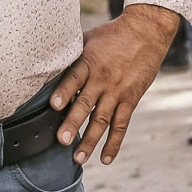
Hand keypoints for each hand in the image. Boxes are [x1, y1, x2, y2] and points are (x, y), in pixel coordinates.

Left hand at [50, 3, 178, 165]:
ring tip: (78, 157)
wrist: (146, 33)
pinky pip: (122, 125)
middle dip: (74, 123)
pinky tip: (105, 158)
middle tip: (62, 140)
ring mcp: (118, 91)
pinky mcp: (131, 100)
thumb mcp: (88, 38)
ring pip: (103, 120)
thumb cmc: (111, 35)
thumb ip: (70, 54)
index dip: (64, 91)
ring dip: (91, 140)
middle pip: (86, 103)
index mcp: (89, 61)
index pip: (74, 78)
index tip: (54, 105)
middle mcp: (103, 79)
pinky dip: (114, 143)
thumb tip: (45, 61)